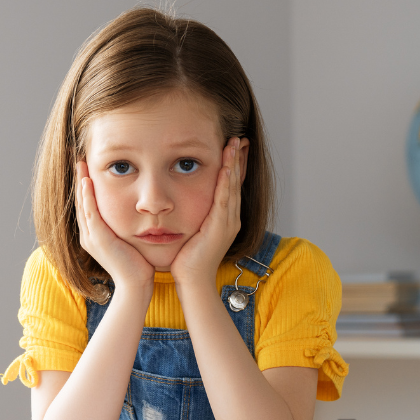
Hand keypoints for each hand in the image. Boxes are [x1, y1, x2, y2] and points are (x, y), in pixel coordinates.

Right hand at [76, 161, 154, 291]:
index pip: (87, 206)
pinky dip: (87, 197)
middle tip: (80, 159)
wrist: (136, 284)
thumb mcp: (129, 240)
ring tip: (80, 163)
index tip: (88, 168)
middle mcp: (88, 235)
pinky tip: (87, 181)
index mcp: (94, 235)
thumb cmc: (138, 264)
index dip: (85, 187)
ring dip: (80, 183)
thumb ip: (127, 226)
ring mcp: (91, 237)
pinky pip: (90, 213)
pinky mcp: (98, 239)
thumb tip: (136, 212)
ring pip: (82, 204)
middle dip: (79, 180)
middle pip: (80, 202)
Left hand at [170, 138, 246, 288]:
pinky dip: (225, 183)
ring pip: (232, 187)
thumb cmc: (188, 260)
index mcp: (225, 219)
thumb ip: (193, 215)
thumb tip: (180, 201)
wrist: (193, 282)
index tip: (232, 146)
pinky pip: (224, 201)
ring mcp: (228, 223)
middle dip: (237, 159)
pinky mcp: (220, 228)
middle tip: (238, 138)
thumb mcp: (193, 231)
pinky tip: (226, 168)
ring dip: (233, 164)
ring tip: (233, 144)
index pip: (231, 186)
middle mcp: (231, 219)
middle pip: (236, 182)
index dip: (233, 165)